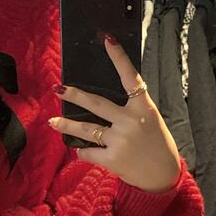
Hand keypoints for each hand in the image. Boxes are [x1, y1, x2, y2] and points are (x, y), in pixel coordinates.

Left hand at [47, 35, 181, 192]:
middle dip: (74, 96)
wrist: (163, 175)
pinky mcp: (112, 158)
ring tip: (52, 122)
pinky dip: (84, 150)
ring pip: (86, 129)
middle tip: (58, 88)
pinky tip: (81, 149)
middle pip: (96, 103)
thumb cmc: (157, 144)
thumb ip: (131, 110)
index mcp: (144, 107)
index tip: (108, 39)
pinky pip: (89, 151)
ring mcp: (120, 140)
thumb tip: (100, 103)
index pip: (130, 77)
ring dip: (66, 126)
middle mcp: (131, 121)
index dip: (119, 58)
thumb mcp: (151, 120)